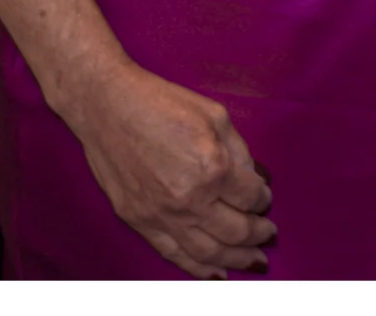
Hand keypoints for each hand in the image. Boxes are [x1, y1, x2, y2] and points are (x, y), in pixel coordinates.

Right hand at [61, 61, 276, 277]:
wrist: (107, 107)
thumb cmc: (161, 103)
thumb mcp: (215, 115)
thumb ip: (239, 151)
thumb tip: (253, 180)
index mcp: (213, 168)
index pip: (251, 197)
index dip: (263, 200)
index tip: (264, 198)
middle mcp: (189, 198)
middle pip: (235, 231)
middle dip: (258, 235)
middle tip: (269, 235)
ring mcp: (162, 215)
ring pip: (208, 252)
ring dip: (237, 259)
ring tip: (254, 260)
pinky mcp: (140, 222)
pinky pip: (174, 254)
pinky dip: (198, 268)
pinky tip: (217, 272)